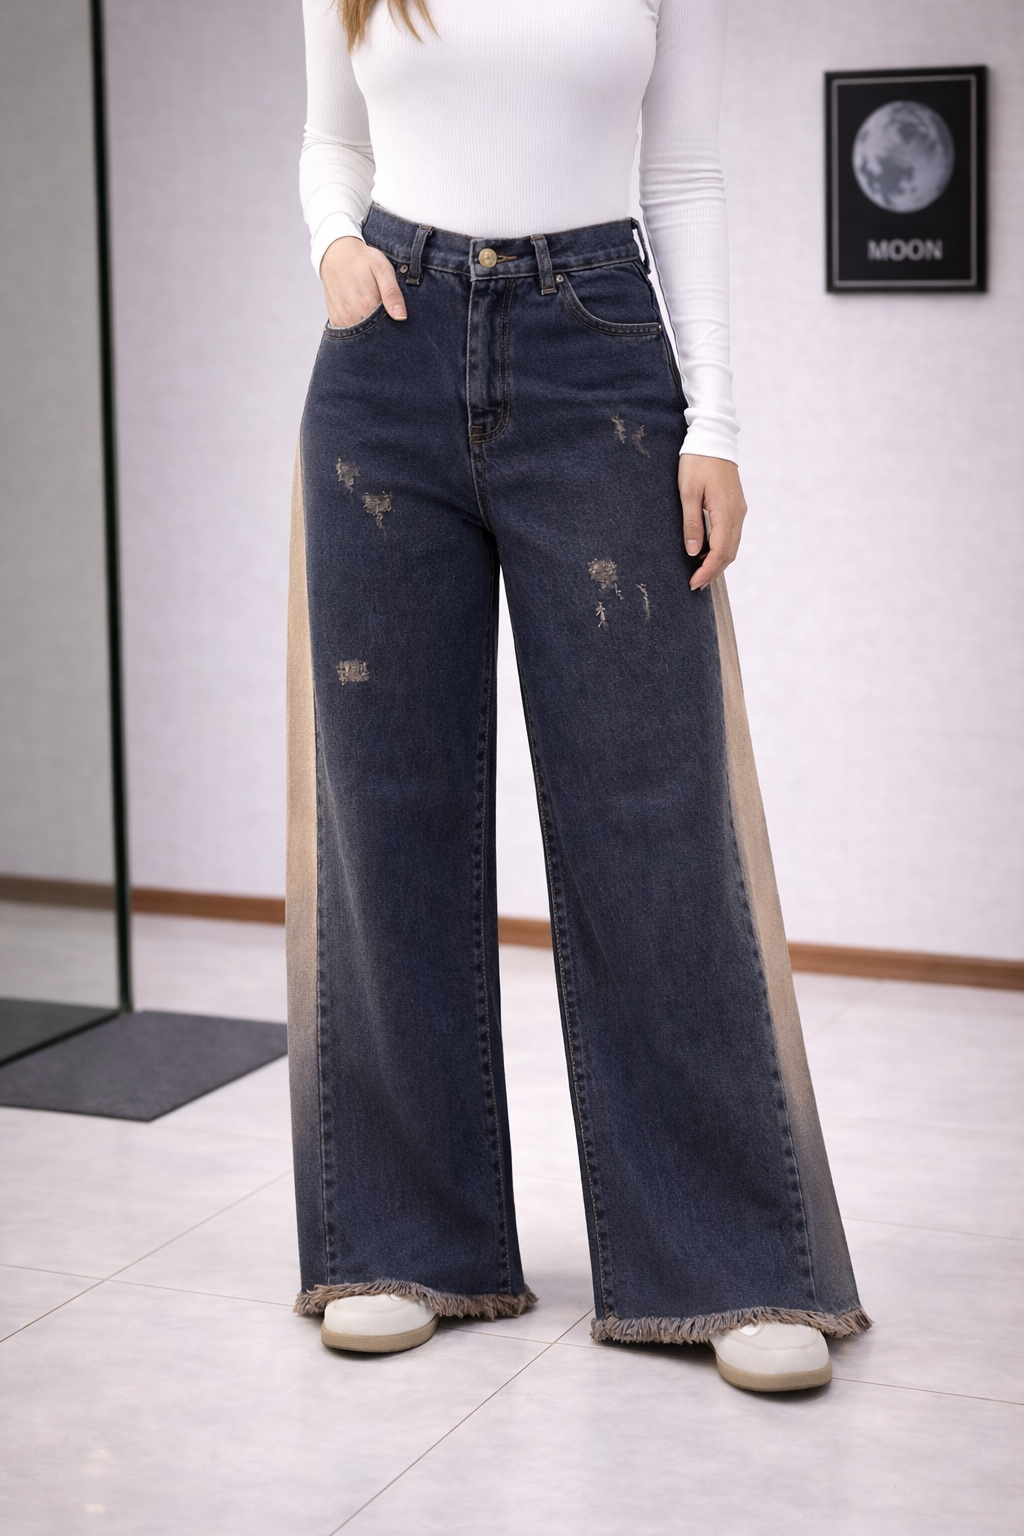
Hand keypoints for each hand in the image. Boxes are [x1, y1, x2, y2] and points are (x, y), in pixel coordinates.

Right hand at [319, 236, 407, 326]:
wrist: (335, 254)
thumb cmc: (362, 259)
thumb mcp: (383, 269)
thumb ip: (392, 293)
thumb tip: (401, 317)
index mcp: (366, 304)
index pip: (386, 327)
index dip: (393, 322)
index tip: (393, 311)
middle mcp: (351, 315)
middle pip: (373, 332)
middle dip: (381, 325)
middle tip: (381, 305)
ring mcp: (341, 319)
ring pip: (362, 334)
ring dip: (369, 326)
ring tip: (369, 306)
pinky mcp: (334, 321)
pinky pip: (350, 332)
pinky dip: (357, 326)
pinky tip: (360, 312)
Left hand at [678, 454, 747, 591]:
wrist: (713, 438)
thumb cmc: (697, 461)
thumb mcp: (688, 492)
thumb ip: (691, 523)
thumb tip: (693, 552)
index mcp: (726, 511)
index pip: (720, 551)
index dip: (707, 571)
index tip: (694, 583)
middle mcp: (737, 513)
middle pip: (729, 553)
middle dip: (713, 571)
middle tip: (696, 585)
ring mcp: (739, 509)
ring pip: (732, 545)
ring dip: (718, 562)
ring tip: (701, 573)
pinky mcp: (736, 505)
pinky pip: (732, 534)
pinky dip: (722, 548)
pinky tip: (708, 553)